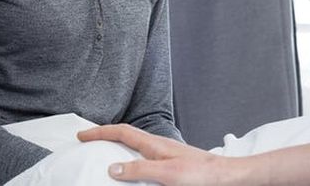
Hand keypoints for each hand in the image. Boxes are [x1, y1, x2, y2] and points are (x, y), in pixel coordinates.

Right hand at [77, 124, 247, 184]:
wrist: (227, 178)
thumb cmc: (201, 174)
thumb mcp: (167, 174)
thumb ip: (140, 170)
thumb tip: (113, 167)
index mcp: (155, 144)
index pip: (122, 131)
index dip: (100, 132)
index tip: (82, 135)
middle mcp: (159, 146)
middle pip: (127, 135)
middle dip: (106, 136)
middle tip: (89, 141)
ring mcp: (166, 154)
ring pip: (136, 146)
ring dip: (119, 147)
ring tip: (105, 154)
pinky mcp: (172, 164)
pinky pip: (145, 157)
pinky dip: (132, 159)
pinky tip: (133, 170)